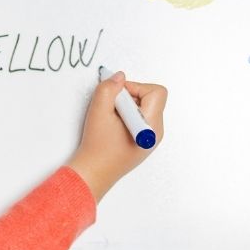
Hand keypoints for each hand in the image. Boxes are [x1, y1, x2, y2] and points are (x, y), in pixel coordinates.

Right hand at [65, 71, 166, 201]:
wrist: (93, 173)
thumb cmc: (97, 148)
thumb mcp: (98, 110)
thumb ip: (109, 88)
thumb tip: (119, 77)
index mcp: (151, 126)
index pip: (156, 92)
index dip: (136, 87)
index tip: (118, 94)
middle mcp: (156, 133)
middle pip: (151, 99)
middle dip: (130, 96)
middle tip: (112, 107)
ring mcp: (151, 138)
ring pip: (145, 108)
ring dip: (128, 106)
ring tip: (112, 118)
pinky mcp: (143, 141)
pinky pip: (141, 118)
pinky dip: (127, 116)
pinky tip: (114, 126)